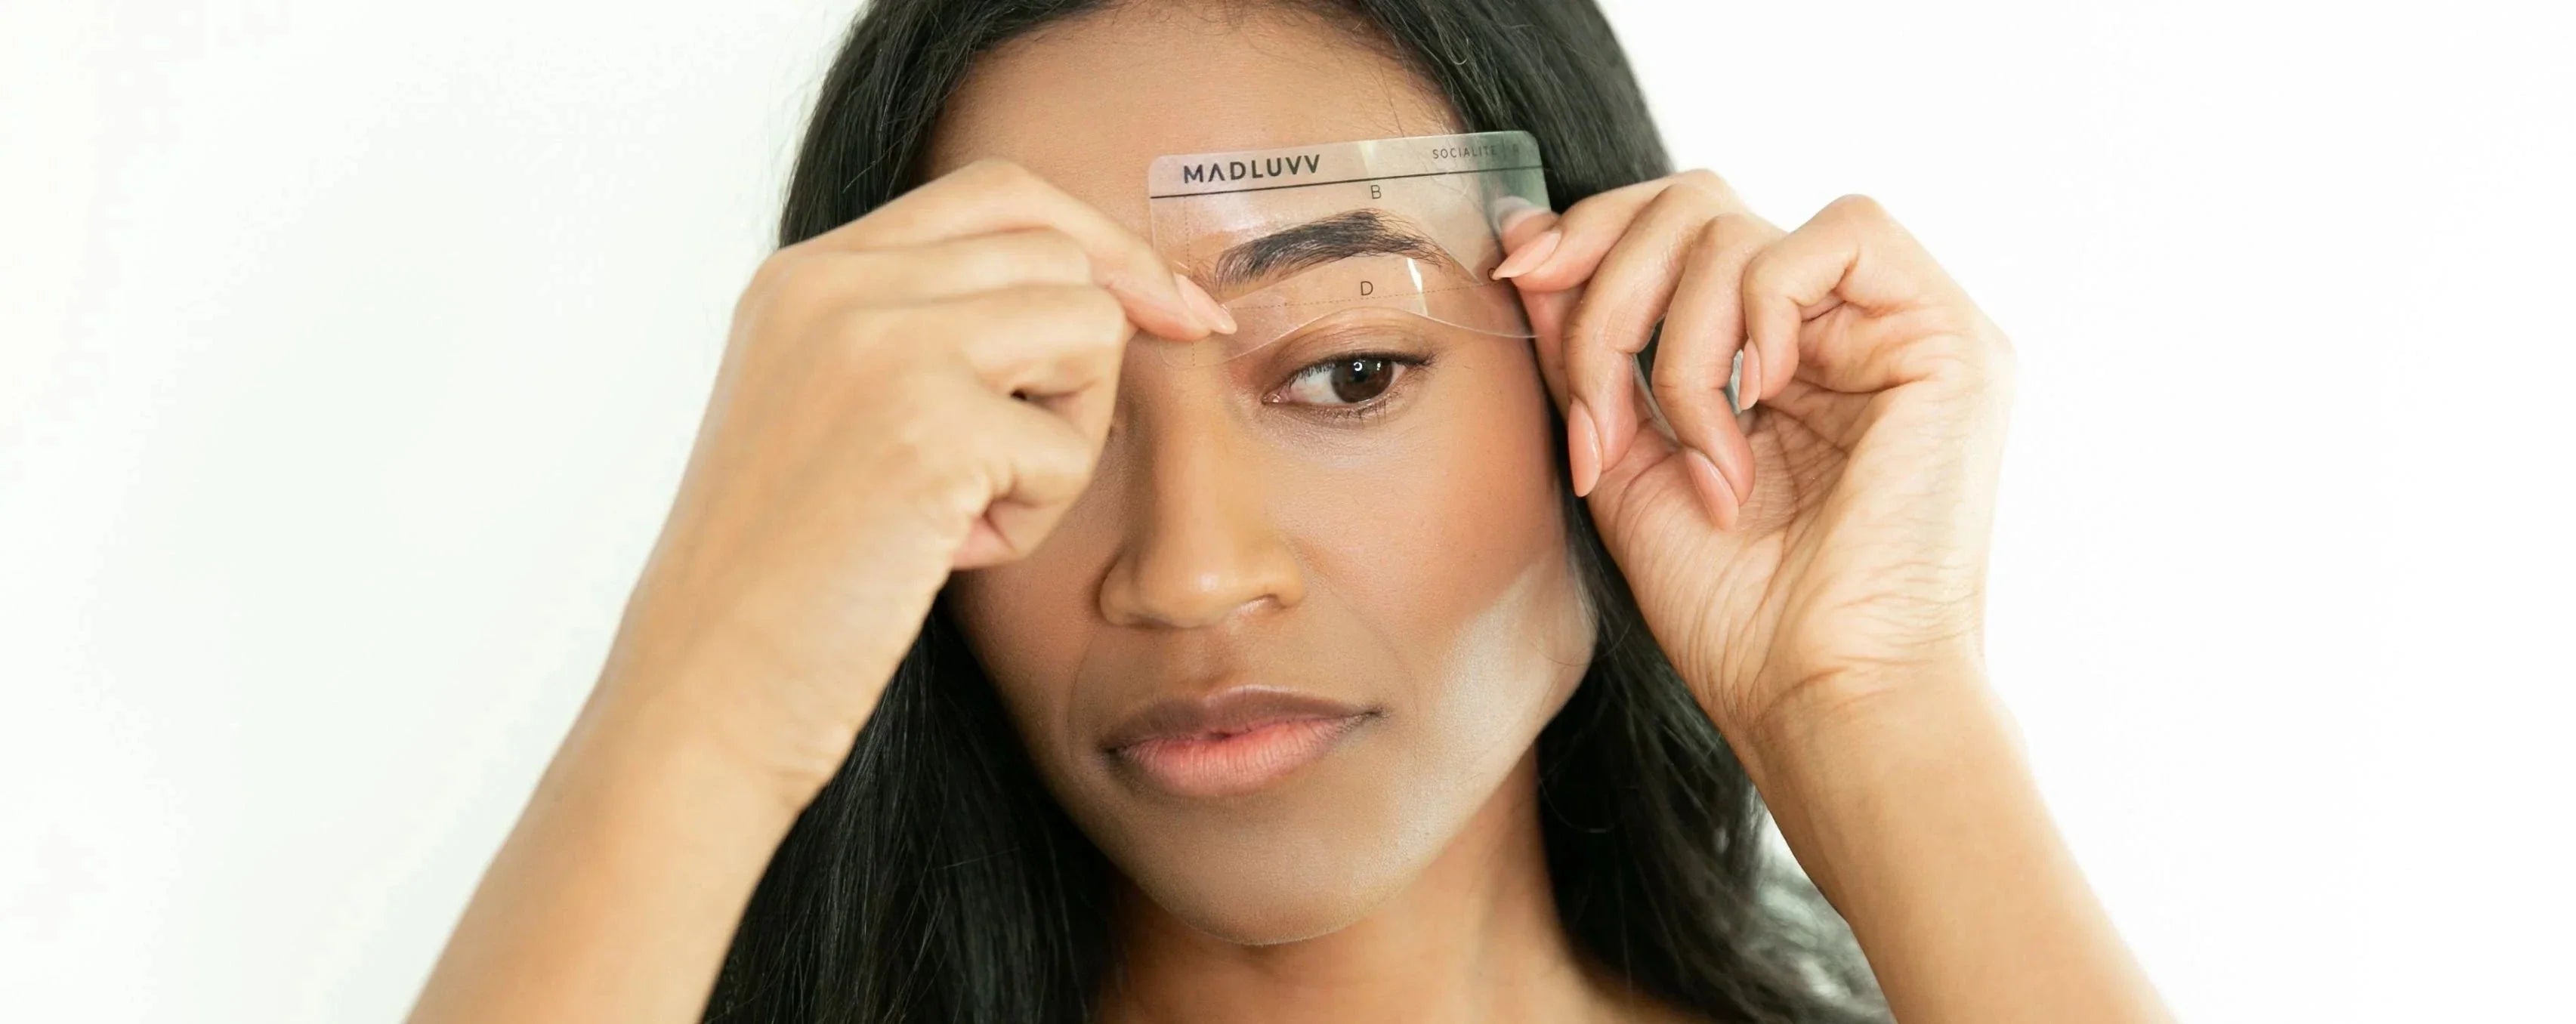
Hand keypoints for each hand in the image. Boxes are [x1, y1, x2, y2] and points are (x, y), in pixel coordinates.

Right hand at [597, 158, 1232, 799]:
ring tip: (967, 512)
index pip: (1000, 193)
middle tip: (1031, 464)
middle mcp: (833, 284)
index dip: (1105, 249)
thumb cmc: (783, 586)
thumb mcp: (830, 415)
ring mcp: (878, 346)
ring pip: (1088, 329)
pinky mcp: (925, 427)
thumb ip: (923, 334)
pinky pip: (1067, 447)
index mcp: (804, 274)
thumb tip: (1106, 295)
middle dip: (1086, 367)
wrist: (703, 695)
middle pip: (1061, 255)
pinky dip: (1032, 519)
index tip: (1175, 313)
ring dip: (1062, 438)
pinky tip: (945, 556)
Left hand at [1494, 171, 2014, 751]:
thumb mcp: (1625, 462)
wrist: (1820, 695)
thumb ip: (1586, 352)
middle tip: (1599, 404)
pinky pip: (1841, 232)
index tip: (1519, 276)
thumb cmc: (1736, 617)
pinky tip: (1756, 399)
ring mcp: (1897, 328)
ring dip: (1680, 344)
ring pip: (1745, 226)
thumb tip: (1529, 241)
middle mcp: (1836, 329)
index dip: (1590, 236)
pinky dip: (1765, 307)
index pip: (1674, 229)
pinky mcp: (1949, 337)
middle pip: (1697, 204)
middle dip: (1612, 289)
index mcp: (1769, 357)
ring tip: (1699, 457)